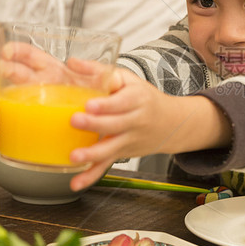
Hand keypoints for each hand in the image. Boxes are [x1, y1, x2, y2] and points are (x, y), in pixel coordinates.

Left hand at [66, 62, 231, 189]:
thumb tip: (72, 63)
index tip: (90, 103)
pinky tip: (76, 183)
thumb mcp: (128, 79)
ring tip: (74, 156)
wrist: (172, 123)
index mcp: (137, 99)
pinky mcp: (123, 154)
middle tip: (74, 120)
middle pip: (115, 125)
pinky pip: (107, 166)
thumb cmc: (145, 98)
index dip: (107, 104)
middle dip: (95, 124)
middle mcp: (136, 121)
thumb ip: (100, 71)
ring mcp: (130, 140)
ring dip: (92, 154)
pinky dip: (91, 176)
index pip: (122, 102)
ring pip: (112, 149)